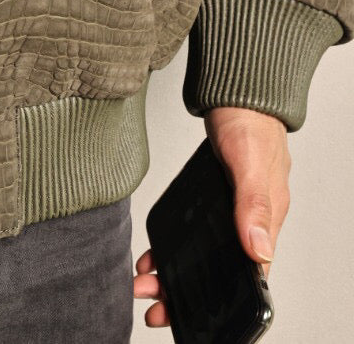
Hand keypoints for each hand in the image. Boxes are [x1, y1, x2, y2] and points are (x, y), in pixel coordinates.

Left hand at [133, 107, 290, 328]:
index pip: (245, 279)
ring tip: (144, 282)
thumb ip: (253, 205)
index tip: (186, 317)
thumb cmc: (251, 123)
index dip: (216, 302)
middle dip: (183, 292)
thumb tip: (259, 252)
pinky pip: (193, 232)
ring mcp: (231, 211)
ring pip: (201, 254)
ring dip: (173, 271)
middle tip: (151, 304)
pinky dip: (173, 245)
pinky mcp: (214, 198)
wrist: (238, 91)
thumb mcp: (249, 164)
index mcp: (265, 224)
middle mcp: (249, 223)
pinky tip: (153, 251)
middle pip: (217, 271)